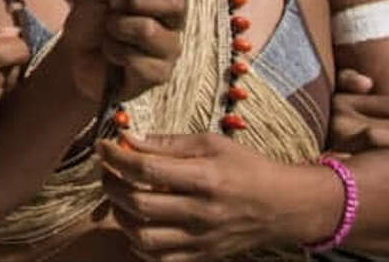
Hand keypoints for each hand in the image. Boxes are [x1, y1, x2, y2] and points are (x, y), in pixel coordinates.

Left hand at [59, 0, 188, 104]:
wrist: (72, 59)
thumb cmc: (89, 23)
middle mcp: (171, 21)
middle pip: (175, 2)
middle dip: (135, 1)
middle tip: (113, 5)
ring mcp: (168, 48)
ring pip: (149, 29)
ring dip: (118, 28)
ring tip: (108, 34)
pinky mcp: (160, 74)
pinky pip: (140, 59)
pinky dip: (116, 53)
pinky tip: (113, 57)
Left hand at [99, 132, 314, 261]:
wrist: (285, 206)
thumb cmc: (248, 168)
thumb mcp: (212, 144)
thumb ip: (169, 143)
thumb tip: (130, 138)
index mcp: (204, 178)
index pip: (146, 170)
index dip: (116, 157)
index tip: (103, 147)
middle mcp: (201, 212)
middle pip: (138, 205)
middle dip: (111, 186)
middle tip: (108, 172)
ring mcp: (201, 239)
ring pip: (143, 237)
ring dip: (120, 217)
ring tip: (120, 199)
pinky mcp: (203, 255)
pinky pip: (159, 259)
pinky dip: (139, 243)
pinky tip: (138, 224)